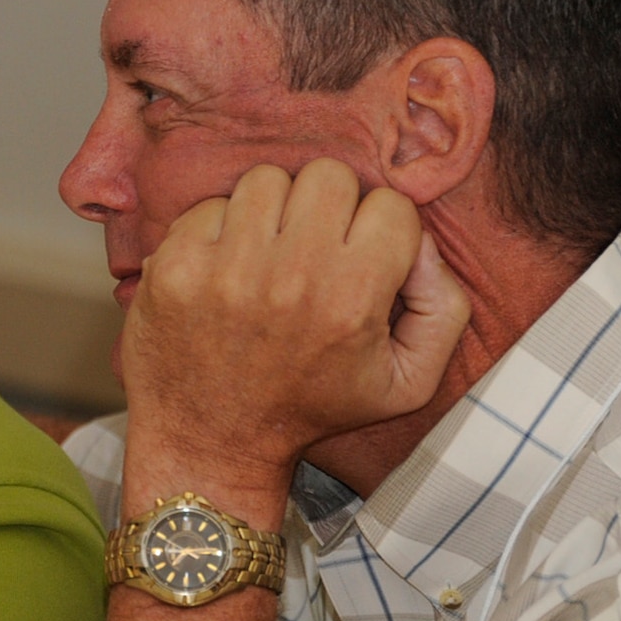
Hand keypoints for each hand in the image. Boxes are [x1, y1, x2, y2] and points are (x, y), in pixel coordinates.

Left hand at [117, 160, 468, 522]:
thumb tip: (424, 245)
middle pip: (330, 176)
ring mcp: (226, 267)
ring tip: (268, 257)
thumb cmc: (312, 408)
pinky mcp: (175, 265)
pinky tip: (225, 270)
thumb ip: (444, 309)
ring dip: (273, 211)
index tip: (361, 262)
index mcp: (352, 300)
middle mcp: (290, 276)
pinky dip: (221, 230)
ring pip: (268, 179)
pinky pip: (211, 205)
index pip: (391, 206)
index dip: (382, 231)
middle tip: (314, 250)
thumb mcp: (407, 383)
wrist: (212, 443)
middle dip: (330, 208)